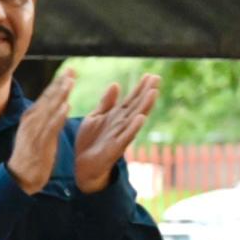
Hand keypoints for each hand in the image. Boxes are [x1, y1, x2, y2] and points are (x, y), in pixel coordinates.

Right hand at [6, 69, 74, 194]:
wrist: (20, 177)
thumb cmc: (31, 155)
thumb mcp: (38, 132)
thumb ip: (49, 118)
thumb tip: (62, 104)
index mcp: (31, 118)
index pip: (46, 97)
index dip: (58, 83)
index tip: (69, 71)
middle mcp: (31, 122)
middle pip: (48, 99)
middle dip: (59, 84)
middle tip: (71, 70)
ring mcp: (34, 132)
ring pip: (49, 110)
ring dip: (59, 95)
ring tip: (70, 82)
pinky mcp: (39, 143)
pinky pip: (50, 127)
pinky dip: (57, 116)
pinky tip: (65, 107)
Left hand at [75, 73, 159, 192]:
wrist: (83, 165)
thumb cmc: (90, 141)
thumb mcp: (95, 117)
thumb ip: (106, 103)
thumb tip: (116, 84)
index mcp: (116, 116)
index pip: (131, 99)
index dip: (140, 87)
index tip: (150, 74)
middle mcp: (122, 123)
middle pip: (137, 105)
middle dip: (146, 92)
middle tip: (157, 78)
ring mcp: (120, 135)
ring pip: (135, 119)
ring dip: (145, 106)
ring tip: (153, 93)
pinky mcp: (115, 147)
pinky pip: (126, 136)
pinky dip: (133, 128)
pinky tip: (141, 118)